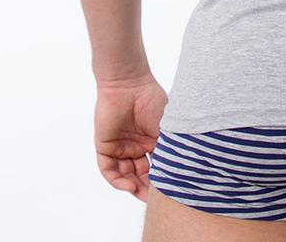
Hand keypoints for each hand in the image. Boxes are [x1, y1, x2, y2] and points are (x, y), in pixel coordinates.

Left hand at [94, 72, 167, 201]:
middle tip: (155, 200)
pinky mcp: (105, 146)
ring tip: (141, 193)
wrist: (129, 84)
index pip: (157, 166)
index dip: (162, 179)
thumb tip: (180, 170)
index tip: (171, 190)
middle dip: (147, 188)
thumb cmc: (152, 100)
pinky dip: (117, 180)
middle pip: (141, 174)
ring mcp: (121, 147)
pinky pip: (108, 169)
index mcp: (154, 141)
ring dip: (132, 186)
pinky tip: (128, 185)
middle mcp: (137, 146)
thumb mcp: (167, 126)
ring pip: (125, 174)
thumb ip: (170, 147)